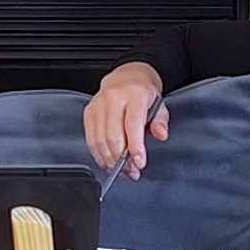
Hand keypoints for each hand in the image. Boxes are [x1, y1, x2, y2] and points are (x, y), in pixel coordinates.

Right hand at [83, 62, 169, 179]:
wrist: (124, 78)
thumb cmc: (142, 94)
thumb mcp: (160, 105)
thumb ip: (161, 121)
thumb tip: (161, 135)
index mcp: (134, 95)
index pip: (132, 124)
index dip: (135, 147)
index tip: (140, 163)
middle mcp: (113, 99)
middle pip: (114, 136)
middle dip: (123, 160)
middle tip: (133, 171)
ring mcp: (98, 105)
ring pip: (100, 141)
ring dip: (111, 161)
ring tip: (123, 170)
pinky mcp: (89, 113)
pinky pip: (91, 140)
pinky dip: (99, 156)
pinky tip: (109, 162)